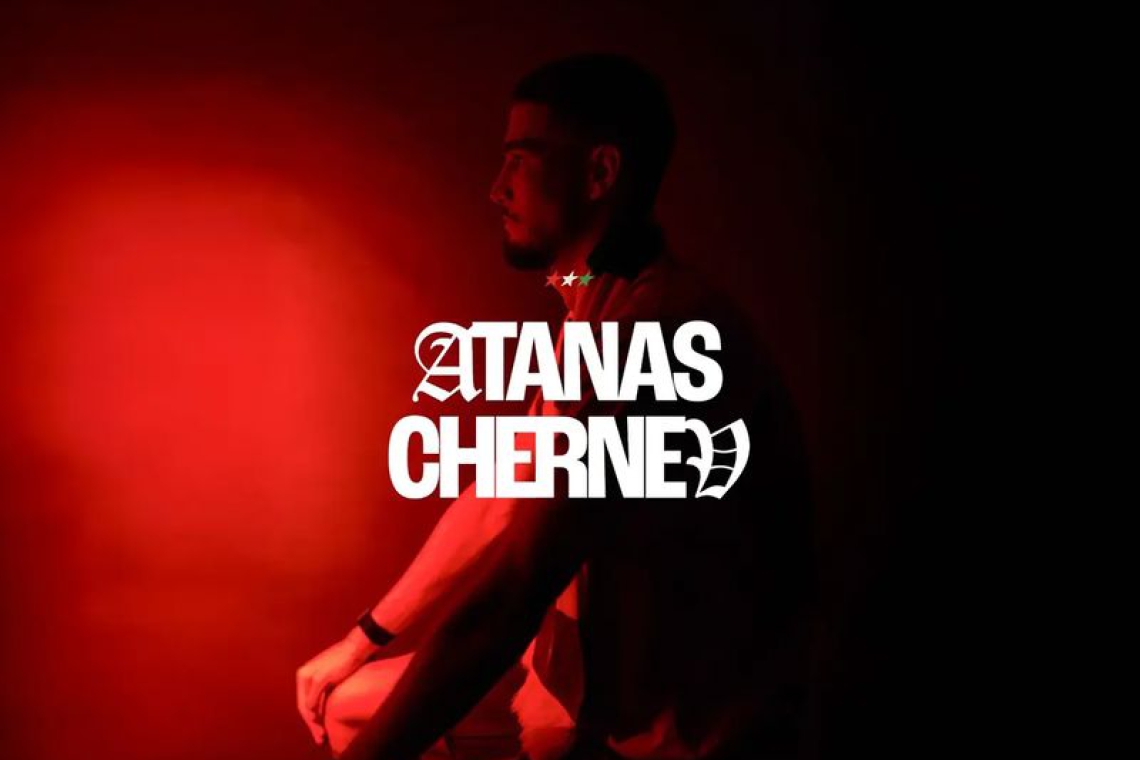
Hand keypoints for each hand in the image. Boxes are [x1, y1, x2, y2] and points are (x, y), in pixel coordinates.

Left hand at [296, 627, 378, 745]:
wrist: (357, 648)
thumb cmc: (347, 661)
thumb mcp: (330, 676)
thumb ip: (321, 691)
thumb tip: (318, 709)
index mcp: (303, 673)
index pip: (302, 701)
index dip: (308, 718)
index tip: (317, 730)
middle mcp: (303, 674)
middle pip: (303, 706)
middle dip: (310, 724)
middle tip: (319, 738)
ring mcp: (310, 676)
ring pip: (307, 707)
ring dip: (313, 723)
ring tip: (321, 735)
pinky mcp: (320, 678)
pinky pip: (312, 701)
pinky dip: (314, 713)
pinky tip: (318, 721)